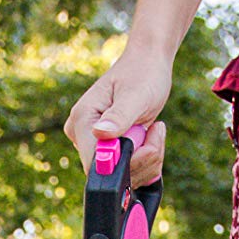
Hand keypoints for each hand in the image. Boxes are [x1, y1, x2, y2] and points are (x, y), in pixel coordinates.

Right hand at [66, 48, 172, 187]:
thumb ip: (119, 116)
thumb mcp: (136, 95)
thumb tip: (99, 133)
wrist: (148, 64)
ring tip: (155, 129)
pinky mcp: (107, 149)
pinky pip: (129, 170)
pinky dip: (147, 158)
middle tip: (156, 129)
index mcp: (82, 119)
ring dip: (148, 157)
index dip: (124, 164)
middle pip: (110, 173)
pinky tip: (150, 135)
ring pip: (123, 174)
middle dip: (141, 158)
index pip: (94, 164)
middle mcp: (82, 134)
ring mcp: (94, 143)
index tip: (146, 144)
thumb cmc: (143, 73)